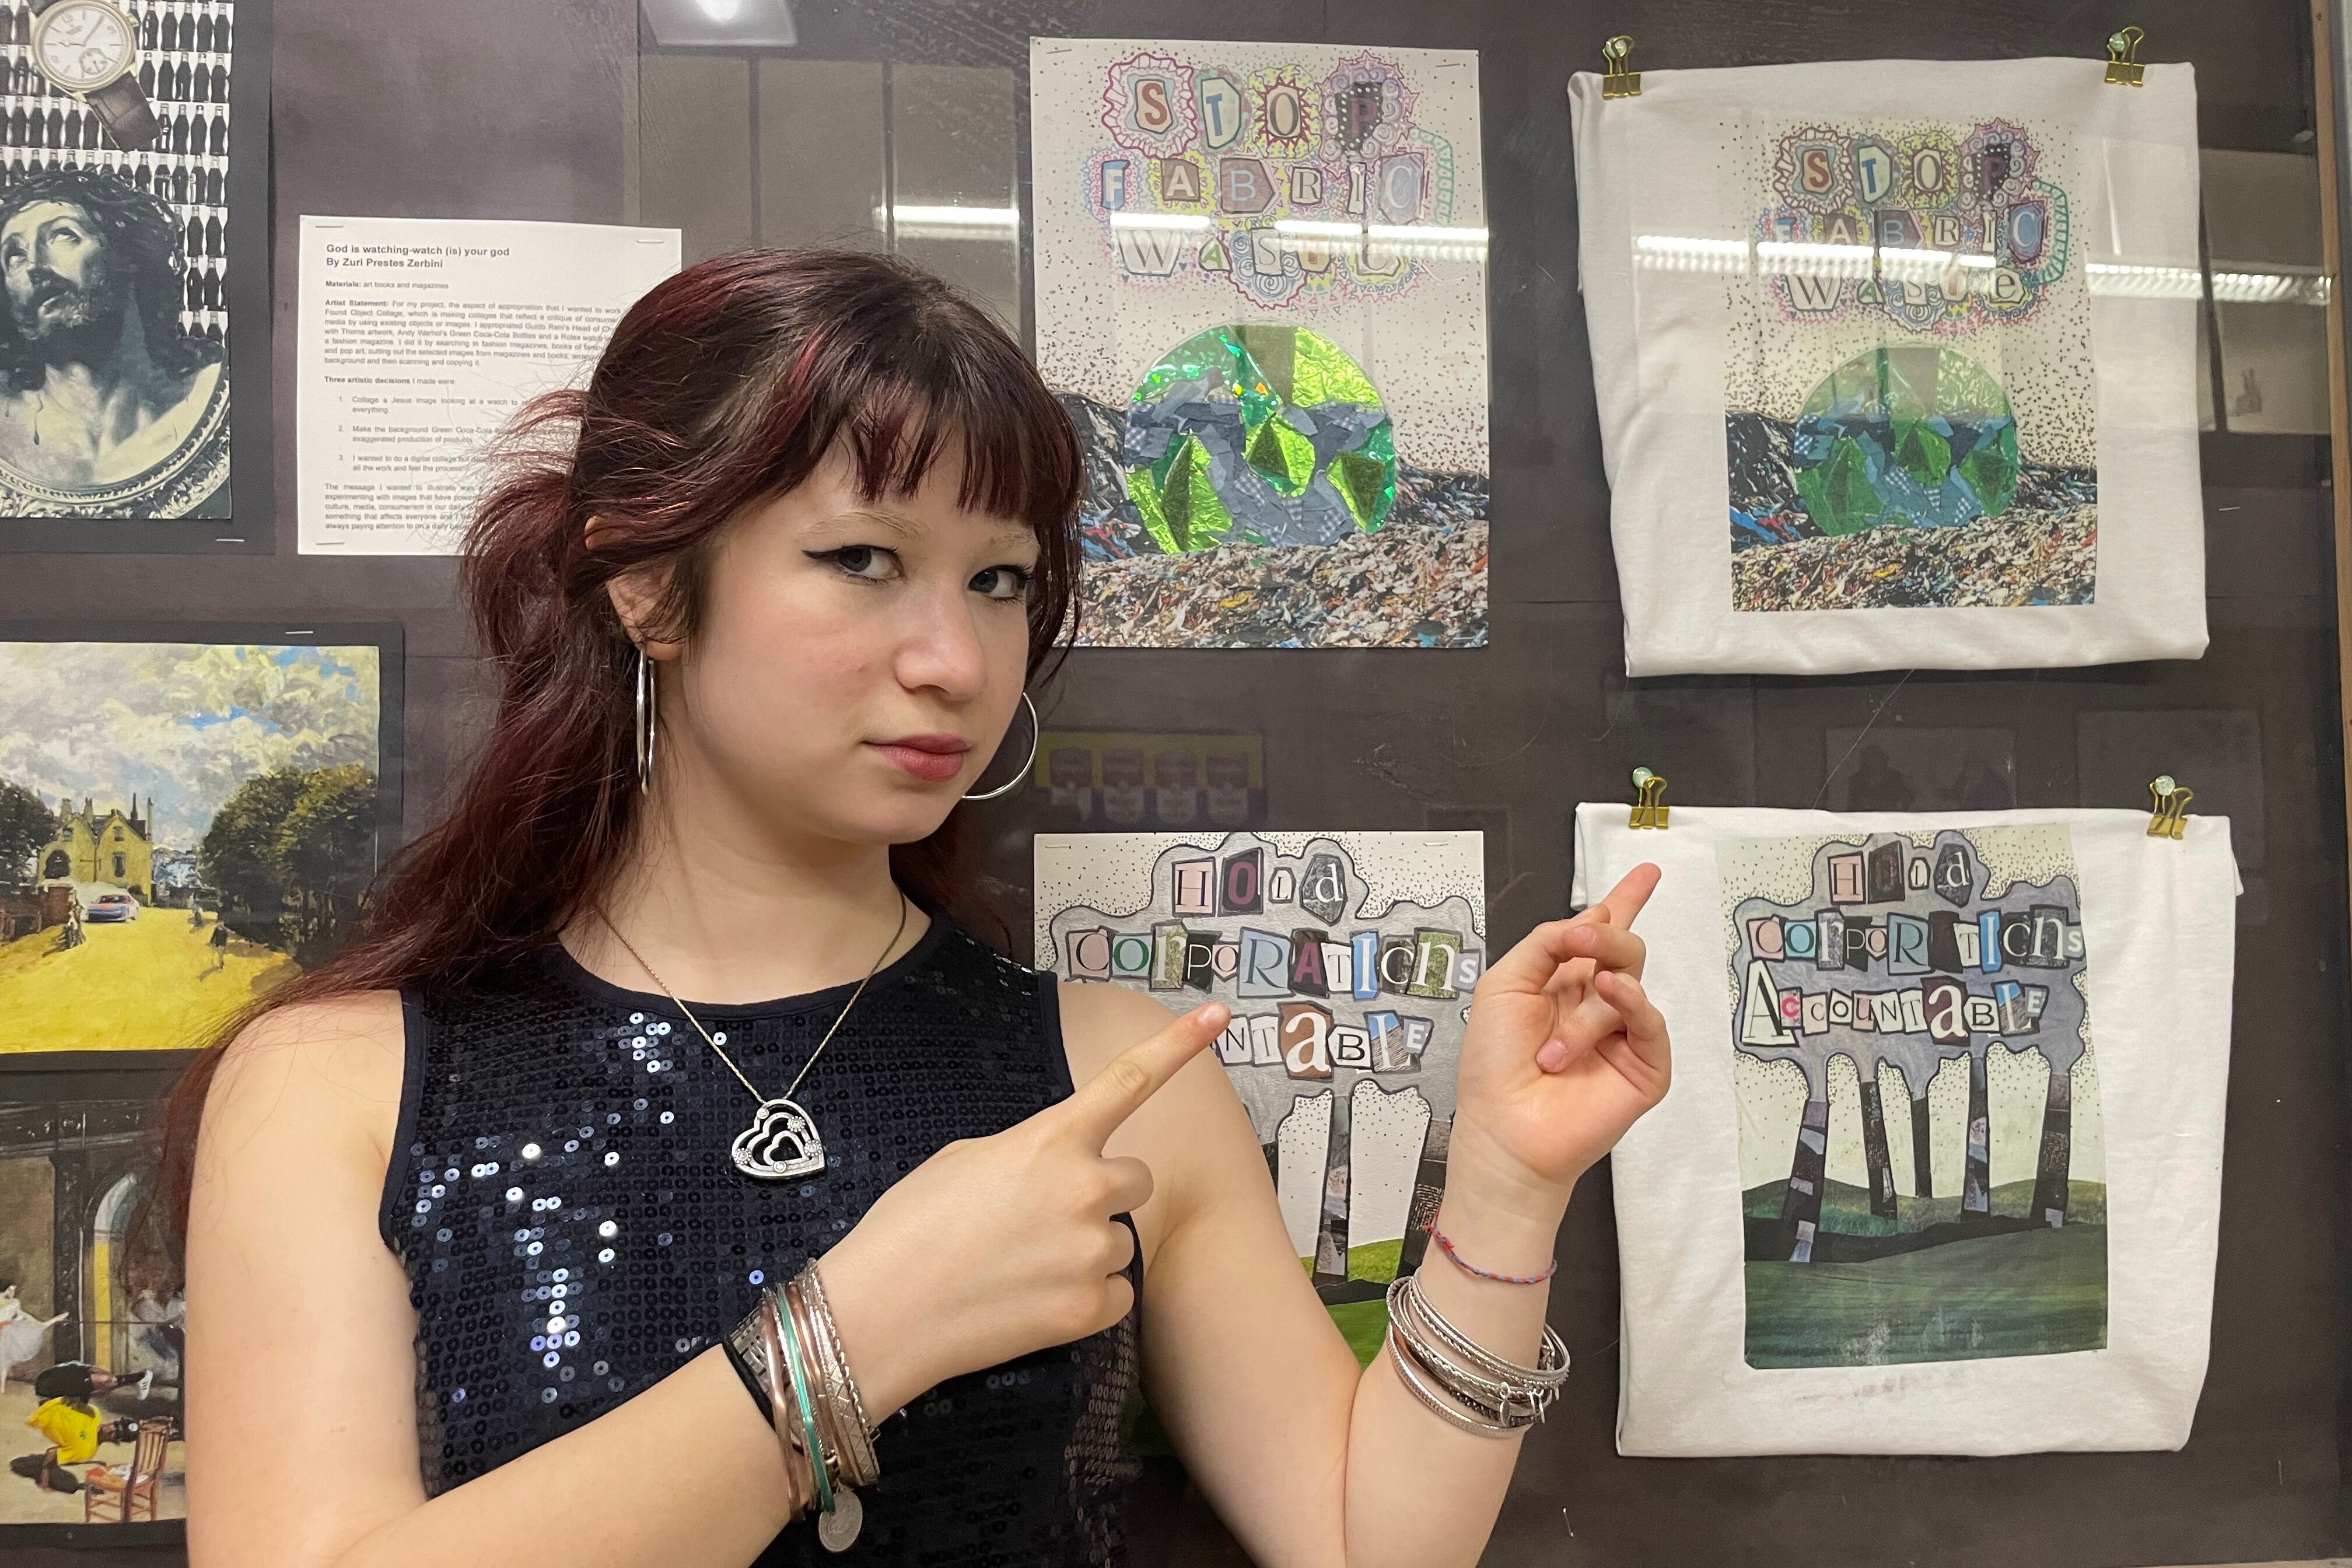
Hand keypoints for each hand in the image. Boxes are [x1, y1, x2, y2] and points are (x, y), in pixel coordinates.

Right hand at [813, 1000, 1228, 1412]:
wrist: (883, 1313)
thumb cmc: (911, 1226)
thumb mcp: (968, 1159)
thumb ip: (1032, 1153)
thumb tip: (1057, 1170)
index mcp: (1053, 1139)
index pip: (1130, 1079)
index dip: (1179, 1044)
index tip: (1220, 1014)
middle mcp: (1087, 1188)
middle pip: (1135, 1178)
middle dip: (1102, 1192)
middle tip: (1044, 1216)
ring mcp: (1092, 1251)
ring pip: (1120, 1240)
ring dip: (1087, 1249)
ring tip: (1022, 1264)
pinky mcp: (1090, 1310)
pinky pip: (1114, 1294)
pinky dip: (1083, 1299)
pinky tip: (1033, 1300)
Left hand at [1447, 866, 1671, 1219]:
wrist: (1504, 1129)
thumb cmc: (1494, 1065)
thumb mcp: (1504, 985)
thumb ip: (1545, 943)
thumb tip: (1587, 920)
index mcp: (1563, 983)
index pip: (1601, 935)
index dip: (1624, 902)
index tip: (1647, 872)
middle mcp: (1597, 1004)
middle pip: (1623, 946)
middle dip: (1604, 936)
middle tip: (1578, 941)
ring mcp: (1623, 1036)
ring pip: (1631, 978)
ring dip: (1589, 1003)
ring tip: (1554, 1049)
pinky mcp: (1645, 1067)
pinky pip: (1652, 1021)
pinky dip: (1630, 1005)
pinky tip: (1609, 1001)